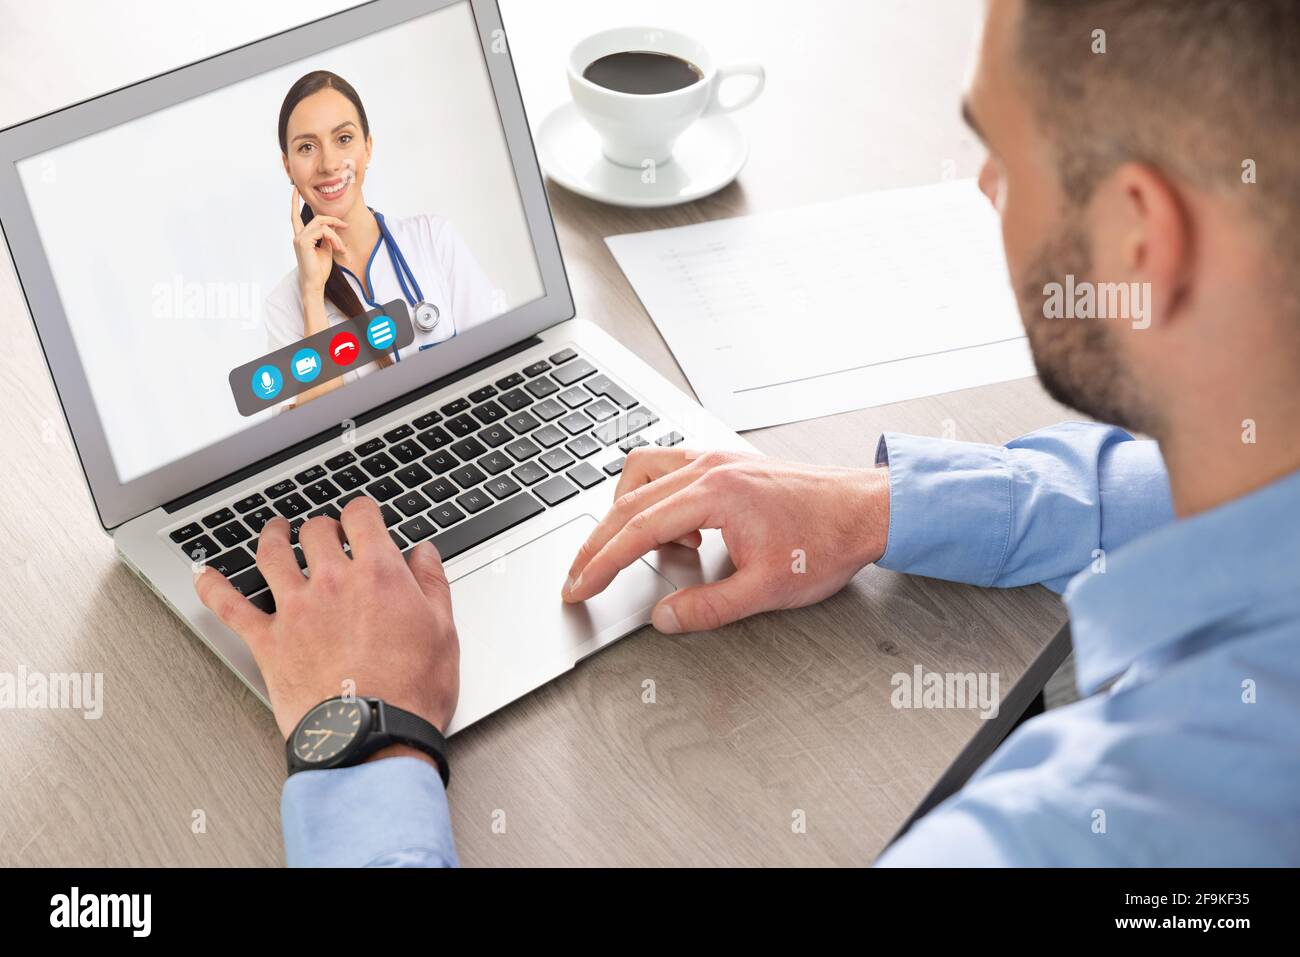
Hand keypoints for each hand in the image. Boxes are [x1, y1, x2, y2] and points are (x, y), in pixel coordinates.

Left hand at [194, 497, 458, 741]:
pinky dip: (212, 586)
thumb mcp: (443, 631)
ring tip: (273, 531)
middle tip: (325, 531)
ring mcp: (295, 609)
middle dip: (322, 526)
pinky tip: (203, 573)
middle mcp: (332, 581)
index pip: (361, 517)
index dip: (361, 511)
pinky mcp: (267, 641)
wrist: (372, 737)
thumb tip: (425, 554)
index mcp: (378, 573)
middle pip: (316, 531)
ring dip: (271, 537)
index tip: (362, 516)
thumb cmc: (411, 692)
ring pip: (272, 555)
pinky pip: (229, 606)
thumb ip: (431, 584)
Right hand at [289, 185, 346, 296]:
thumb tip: (333, 226)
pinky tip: (337, 248)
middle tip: (345, 227)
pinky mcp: (304, 242)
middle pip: (318, 218)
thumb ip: (327, 237)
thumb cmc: (320, 270)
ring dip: (336, 235)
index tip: (295, 190)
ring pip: (322, 225)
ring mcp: (299, 238)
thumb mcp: (326, 249)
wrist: (315, 283)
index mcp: (301, 237)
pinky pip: (323, 231)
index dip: (295, 202)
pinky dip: (334, 238)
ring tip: (341, 248)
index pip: (295, 216)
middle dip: (334, 221)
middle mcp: (298, 236)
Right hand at [562, 448, 890, 632]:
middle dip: (596, 542)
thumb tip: (665, 619)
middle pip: (628, 500)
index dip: (600, 563)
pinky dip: (657, 499)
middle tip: (578, 575)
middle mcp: (709, 467)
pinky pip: (669, 469)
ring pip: (642, 473)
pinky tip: (683, 532)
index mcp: (715, 494)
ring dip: (627, 512)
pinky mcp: (726, 461)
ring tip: (644, 552)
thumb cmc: (827, 541)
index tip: (579, 586)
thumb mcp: (767, 589)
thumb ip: (708, 607)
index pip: (637, 529)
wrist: (867, 509)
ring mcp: (716, 458)